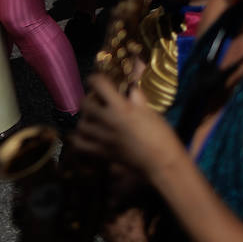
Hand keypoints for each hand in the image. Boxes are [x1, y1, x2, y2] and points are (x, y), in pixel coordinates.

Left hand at [70, 75, 185, 178]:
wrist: (162, 162)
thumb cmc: (161, 135)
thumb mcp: (149, 110)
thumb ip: (136, 96)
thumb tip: (130, 85)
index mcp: (121, 107)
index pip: (98, 84)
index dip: (96, 79)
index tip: (97, 81)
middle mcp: (108, 121)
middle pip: (84, 103)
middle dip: (89, 99)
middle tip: (96, 101)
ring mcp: (103, 138)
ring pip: (81, 124)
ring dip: (85, 119)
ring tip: (93, 119)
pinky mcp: (102, 153)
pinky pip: (79, 144)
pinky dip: (80, 139)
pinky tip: (87, 135)